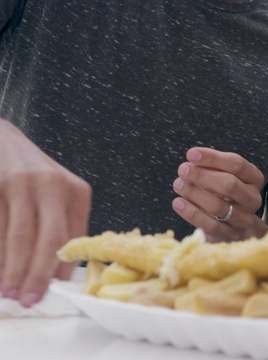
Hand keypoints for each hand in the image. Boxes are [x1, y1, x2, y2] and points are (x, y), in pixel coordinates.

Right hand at [0, 120, 90, 306]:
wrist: (4, 142)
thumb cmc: (36, 178)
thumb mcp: (60, 196)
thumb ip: (63, 228)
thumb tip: (58, 275)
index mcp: (77, 192)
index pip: (73, 238)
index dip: (61, 268)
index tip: (51, 293)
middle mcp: (53, 185)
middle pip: (48, 239)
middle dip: (36, 274)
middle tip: (27, 300)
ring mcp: (24, 184)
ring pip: (18, 237)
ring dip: (11, 269)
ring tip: (6, 292)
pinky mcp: (0, 184)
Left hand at [172, 147, 266, 241]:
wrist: (237, 226)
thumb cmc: (227, 194)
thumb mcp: (226, 176)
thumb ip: (213, 166)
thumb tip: (193, 158)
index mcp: (254, 179)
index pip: (236, 164)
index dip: (213, 158)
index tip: (191, 154)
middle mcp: (253, 199)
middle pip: (229, 184)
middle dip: (202, 176)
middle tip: (183, 170)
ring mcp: (244, 219)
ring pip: (218, 205)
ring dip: (194, 193)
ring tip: (178, 185)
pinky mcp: (231, 235)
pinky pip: (210, 225)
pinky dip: (191, 213)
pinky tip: (178, 203)